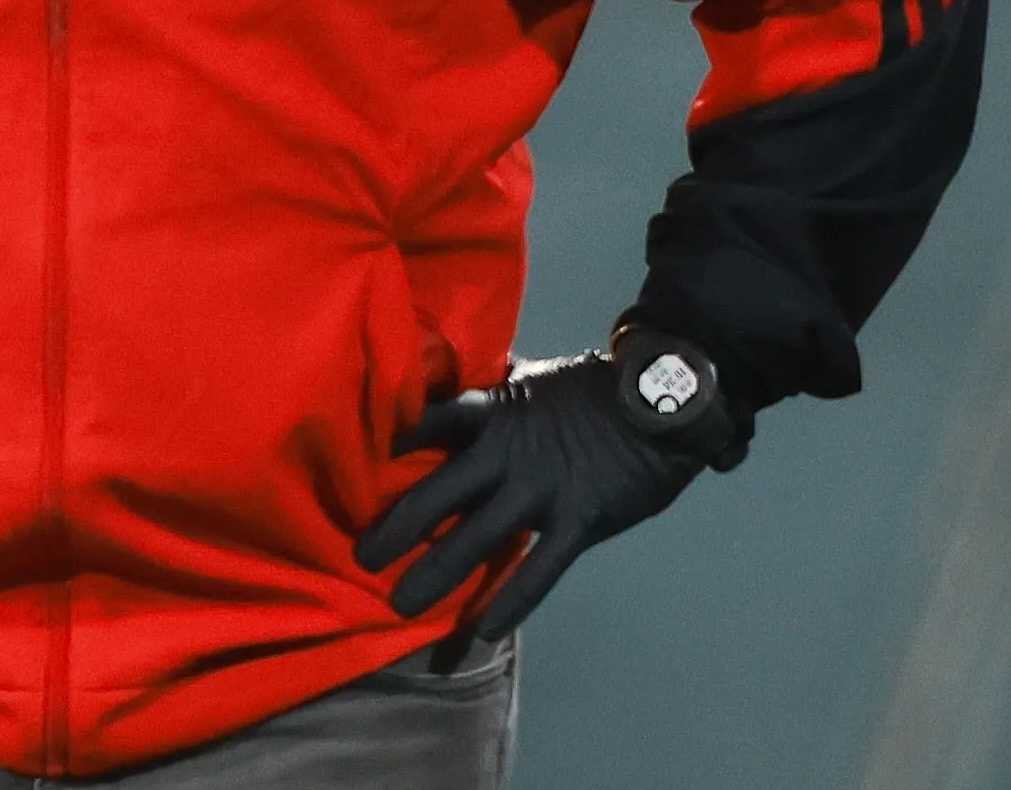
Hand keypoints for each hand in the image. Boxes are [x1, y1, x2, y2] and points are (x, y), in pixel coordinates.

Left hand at [355, 346, 736, 639]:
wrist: (665, 401)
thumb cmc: (593, 389)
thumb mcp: (531, 380)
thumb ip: (490, 395)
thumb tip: (444, 382)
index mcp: (492, 410)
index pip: (427, 420)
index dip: (387, 440)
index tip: (345, 459)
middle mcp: (506, 453)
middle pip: (438, 492)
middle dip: (396, 526)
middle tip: (359, 557)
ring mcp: (541, 490)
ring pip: (476, 538)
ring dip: (436, 572)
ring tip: (399, 602)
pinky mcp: (578, 520)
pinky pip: (538, 569)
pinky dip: (511, 601)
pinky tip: (483, 630)